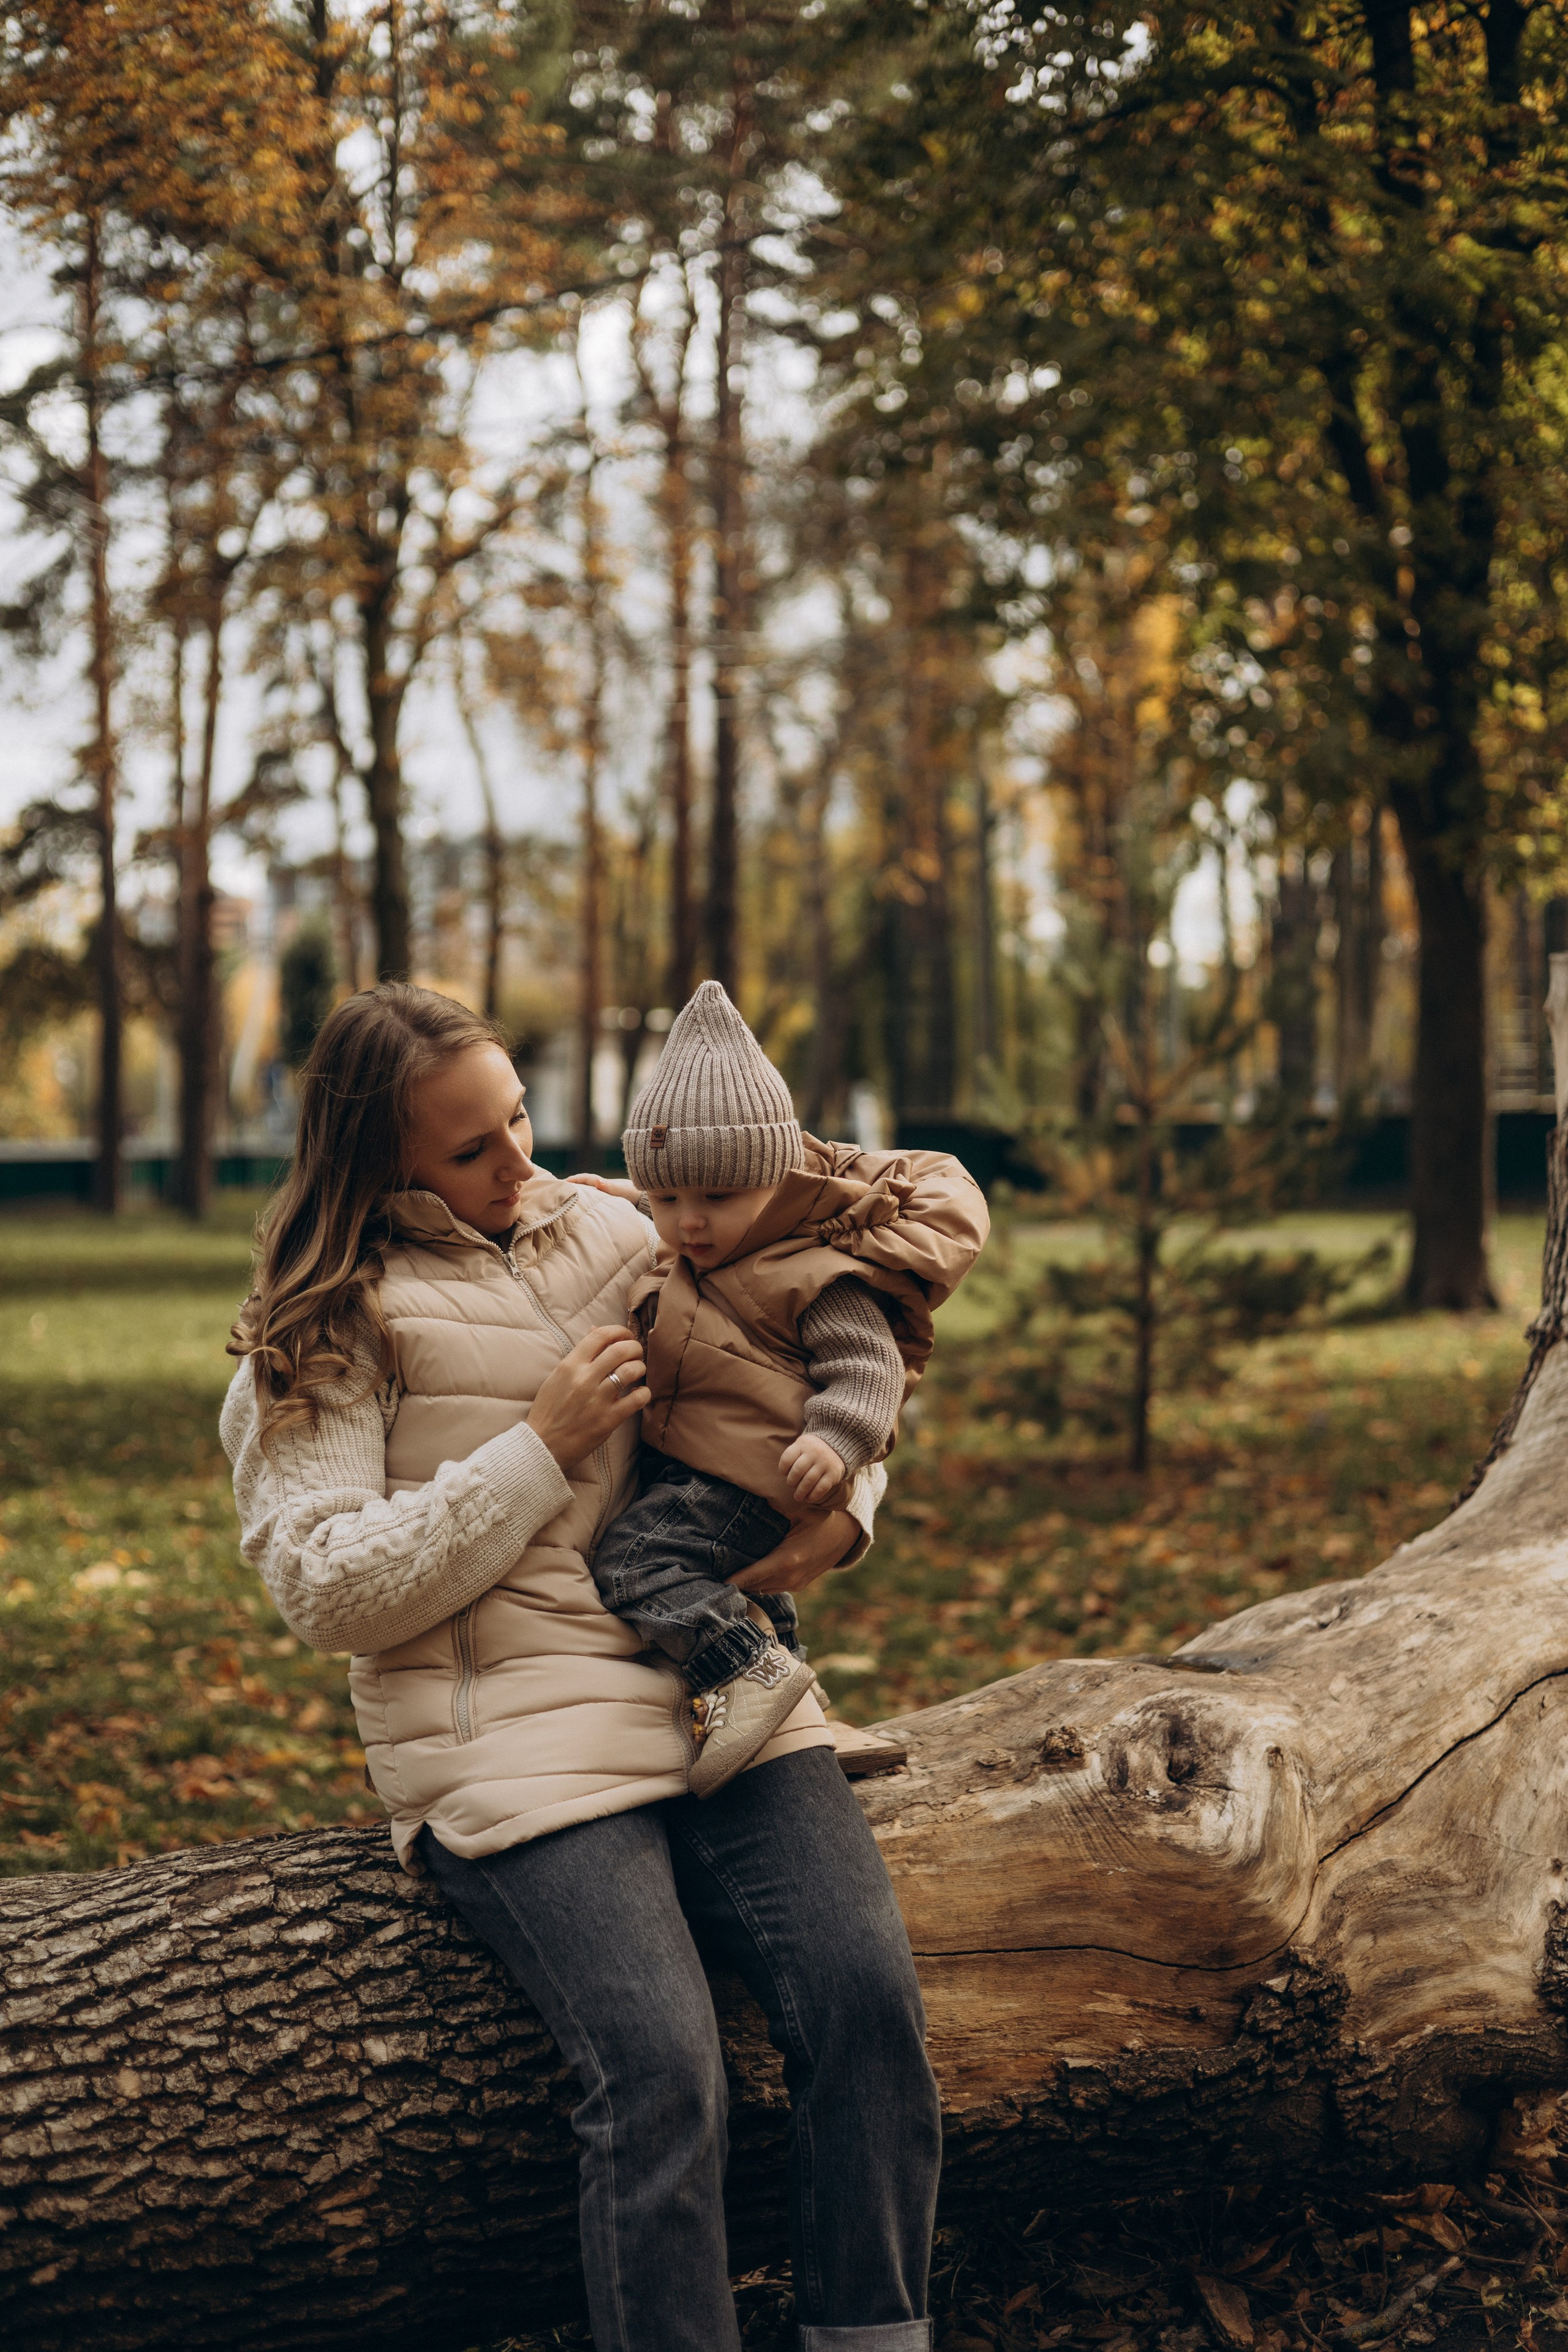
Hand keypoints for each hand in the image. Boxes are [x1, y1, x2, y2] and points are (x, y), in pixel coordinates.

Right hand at [528, 1325, 648, 1469]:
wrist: (542, 1444)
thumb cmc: (549, 1409)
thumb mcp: (558, 1376)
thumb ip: (579, 1355)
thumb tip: (596, 1330)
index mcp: (570, 1366)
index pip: (600, 1336)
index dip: (619, 1332)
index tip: (625, 1336)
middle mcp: (584, 1379)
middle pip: (621, 1350)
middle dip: (635, 1348)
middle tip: (636, 1354)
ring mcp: (597, 1400)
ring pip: (631, 1371)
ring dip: (640, 1368)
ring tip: (637, 1372)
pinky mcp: (608, 1420)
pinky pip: (637, 1399)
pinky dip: (643, 1393)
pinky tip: (639, 1394)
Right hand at [569, 1172, 644, 1201]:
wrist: (645, 1198)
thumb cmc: (632, 1193)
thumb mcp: (620, 1190)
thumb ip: (609, 1186)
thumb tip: (597, 1181)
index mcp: (603, 1182)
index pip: (586, 1178)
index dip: (574, 1180)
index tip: (563, 1182)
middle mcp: (603, 1185)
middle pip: (585, 1183)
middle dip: (574, 1184)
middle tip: (560, 1188)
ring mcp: (606, 1191)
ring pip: (590, 1190)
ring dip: (580, 1191)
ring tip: (569, 1196)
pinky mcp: (610, 1198)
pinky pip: (595, 1196)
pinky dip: (588, 1198)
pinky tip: (586, 1205)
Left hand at [728, 1508, 858, 1594]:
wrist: (847, 1535)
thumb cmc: (822, 1518)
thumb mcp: (799, 1510)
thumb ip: (774, 1508)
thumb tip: (749, 1500)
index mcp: (788, 1559)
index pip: (754, 1575)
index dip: (734, 1580)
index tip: (716, 1582)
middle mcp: (791, 1577)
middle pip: (755, 1586)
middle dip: (736, 1584)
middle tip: (712, 1577)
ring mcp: (796, 1584)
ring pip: (763, 1589)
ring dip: (747, 1585)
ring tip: (725, 1577)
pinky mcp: (798, 1585)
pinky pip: (773, 1588)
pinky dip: (759, 1583)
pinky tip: (746, 1575)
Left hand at [779, 1431, 847, 1507]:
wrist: (836, 1447)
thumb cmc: (811, 1451)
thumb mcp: (801, 1446)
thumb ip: (792, 1457)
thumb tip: (785, 1476)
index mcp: (803, 1444)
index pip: (787, 1459)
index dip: (783, 1469)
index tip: (785, 1473)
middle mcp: (815, 1452)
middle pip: (797, 1471)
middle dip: (791, 1482)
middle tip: (791, 1485)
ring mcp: (825, 1462)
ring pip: (809, 1481)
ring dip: (800, 1492)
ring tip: (798, 1497)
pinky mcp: (834, 1473)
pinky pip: (821, 1488)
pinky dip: (813, 1495)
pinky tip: (809, 1498)